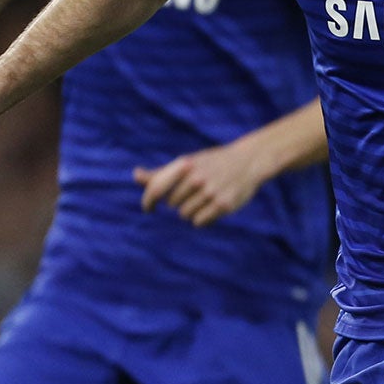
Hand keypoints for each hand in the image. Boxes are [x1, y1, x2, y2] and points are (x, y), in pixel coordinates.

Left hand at [133, 140, 267, 225]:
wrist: (248, 161)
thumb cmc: (212, 163)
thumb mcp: (187, 164)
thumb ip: (161, 173)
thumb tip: (135, 175)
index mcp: (184, 165)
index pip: (156, 188)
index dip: (148, 201)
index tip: (148, 209)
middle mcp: (196, 178)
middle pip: (172, 204)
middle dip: (180, 201)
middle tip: (195, 192)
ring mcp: (210, 192)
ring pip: (185, 215)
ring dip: (191, 211)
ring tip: (205, 199)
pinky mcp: (223, 205)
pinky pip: (199, 222)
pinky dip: (202, 218)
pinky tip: (212, 207)